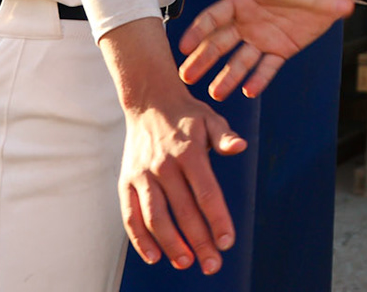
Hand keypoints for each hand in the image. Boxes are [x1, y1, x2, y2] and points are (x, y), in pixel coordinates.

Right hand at [119, 90, 245, 274]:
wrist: (149, 101)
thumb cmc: (187, 114)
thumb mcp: (211, 118)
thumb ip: (225, 136)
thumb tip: (240, 147)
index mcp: (188, 151)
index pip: (206, 192)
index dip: (217, 219)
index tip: (227, 242)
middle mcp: (164, 166)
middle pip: (183, 211)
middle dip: (199, 240)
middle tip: (212, 265)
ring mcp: (142, 175)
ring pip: (155, 217)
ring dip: (171, 243)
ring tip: (187, 262)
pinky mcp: (126, 182)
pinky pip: (130, 215)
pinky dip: (140, 238)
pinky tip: (154, 257)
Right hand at [177, 0, 347, 99]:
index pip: (213, 18)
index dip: (198, 32)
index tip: (184, 47)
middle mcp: (247, 21)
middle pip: (220, 43)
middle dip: (203, 60)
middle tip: (187, 76)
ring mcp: (263, 37)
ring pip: (241, 60)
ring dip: (228, 77)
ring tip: (216, 93)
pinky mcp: (282, 49)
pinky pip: (269, 66)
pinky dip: (260, 79)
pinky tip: (249, 91)